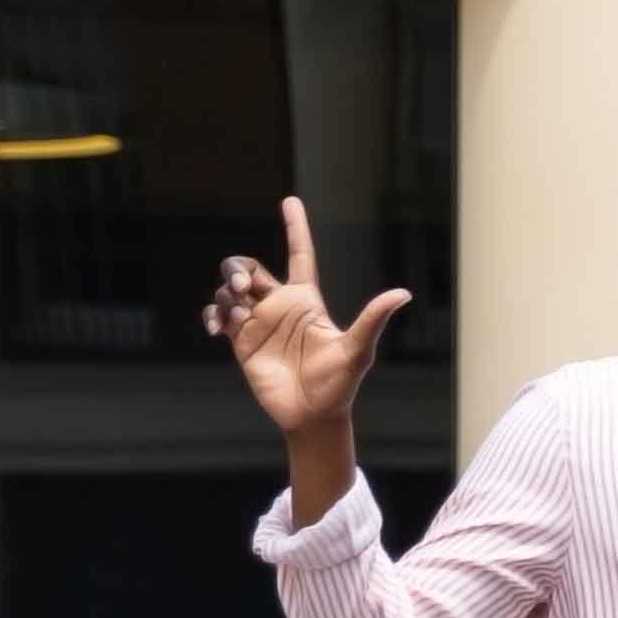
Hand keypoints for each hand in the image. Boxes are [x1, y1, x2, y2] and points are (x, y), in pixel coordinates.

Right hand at [205, 197, 408, 439]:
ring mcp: (258, 323)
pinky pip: (217, 316)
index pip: (300, 254)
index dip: (296, 228)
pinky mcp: (240, 342)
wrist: (312, 417)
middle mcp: (280, 306)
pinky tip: (218, 328)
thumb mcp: (357, 350)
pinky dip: (213, 315)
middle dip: (237, 267)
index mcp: (307, 300)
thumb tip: (404, 293)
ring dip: (226, 294)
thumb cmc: (339, 385)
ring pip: (230, 290)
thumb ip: (372, 319)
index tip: (290, 201)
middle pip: (249, 267)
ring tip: (235, 316)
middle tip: (242, 285)